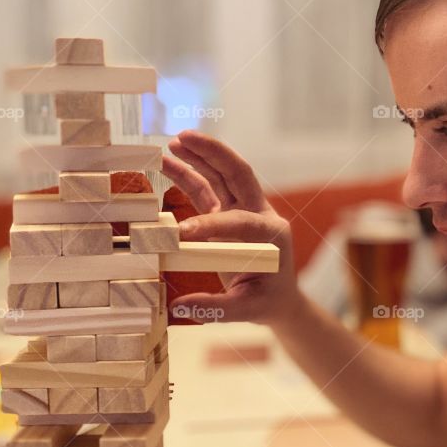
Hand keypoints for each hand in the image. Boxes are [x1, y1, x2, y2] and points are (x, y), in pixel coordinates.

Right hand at [161, 130, 300, 326]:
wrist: (279, 298)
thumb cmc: (267, 303)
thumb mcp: (247, 310)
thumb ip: (216, 307)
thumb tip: (179, 306)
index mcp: (272, 234)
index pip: (242, 221)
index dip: (212, 225)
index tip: (183, 235)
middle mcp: (259, 214)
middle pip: (238, 174)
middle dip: (213, 153)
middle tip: (184, 137)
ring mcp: (242, 211)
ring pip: (220, 176)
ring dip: (198, 157)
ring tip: (172, 143)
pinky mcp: (226, 214)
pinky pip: (206, 190)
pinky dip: (188, 174)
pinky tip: (168, 162)